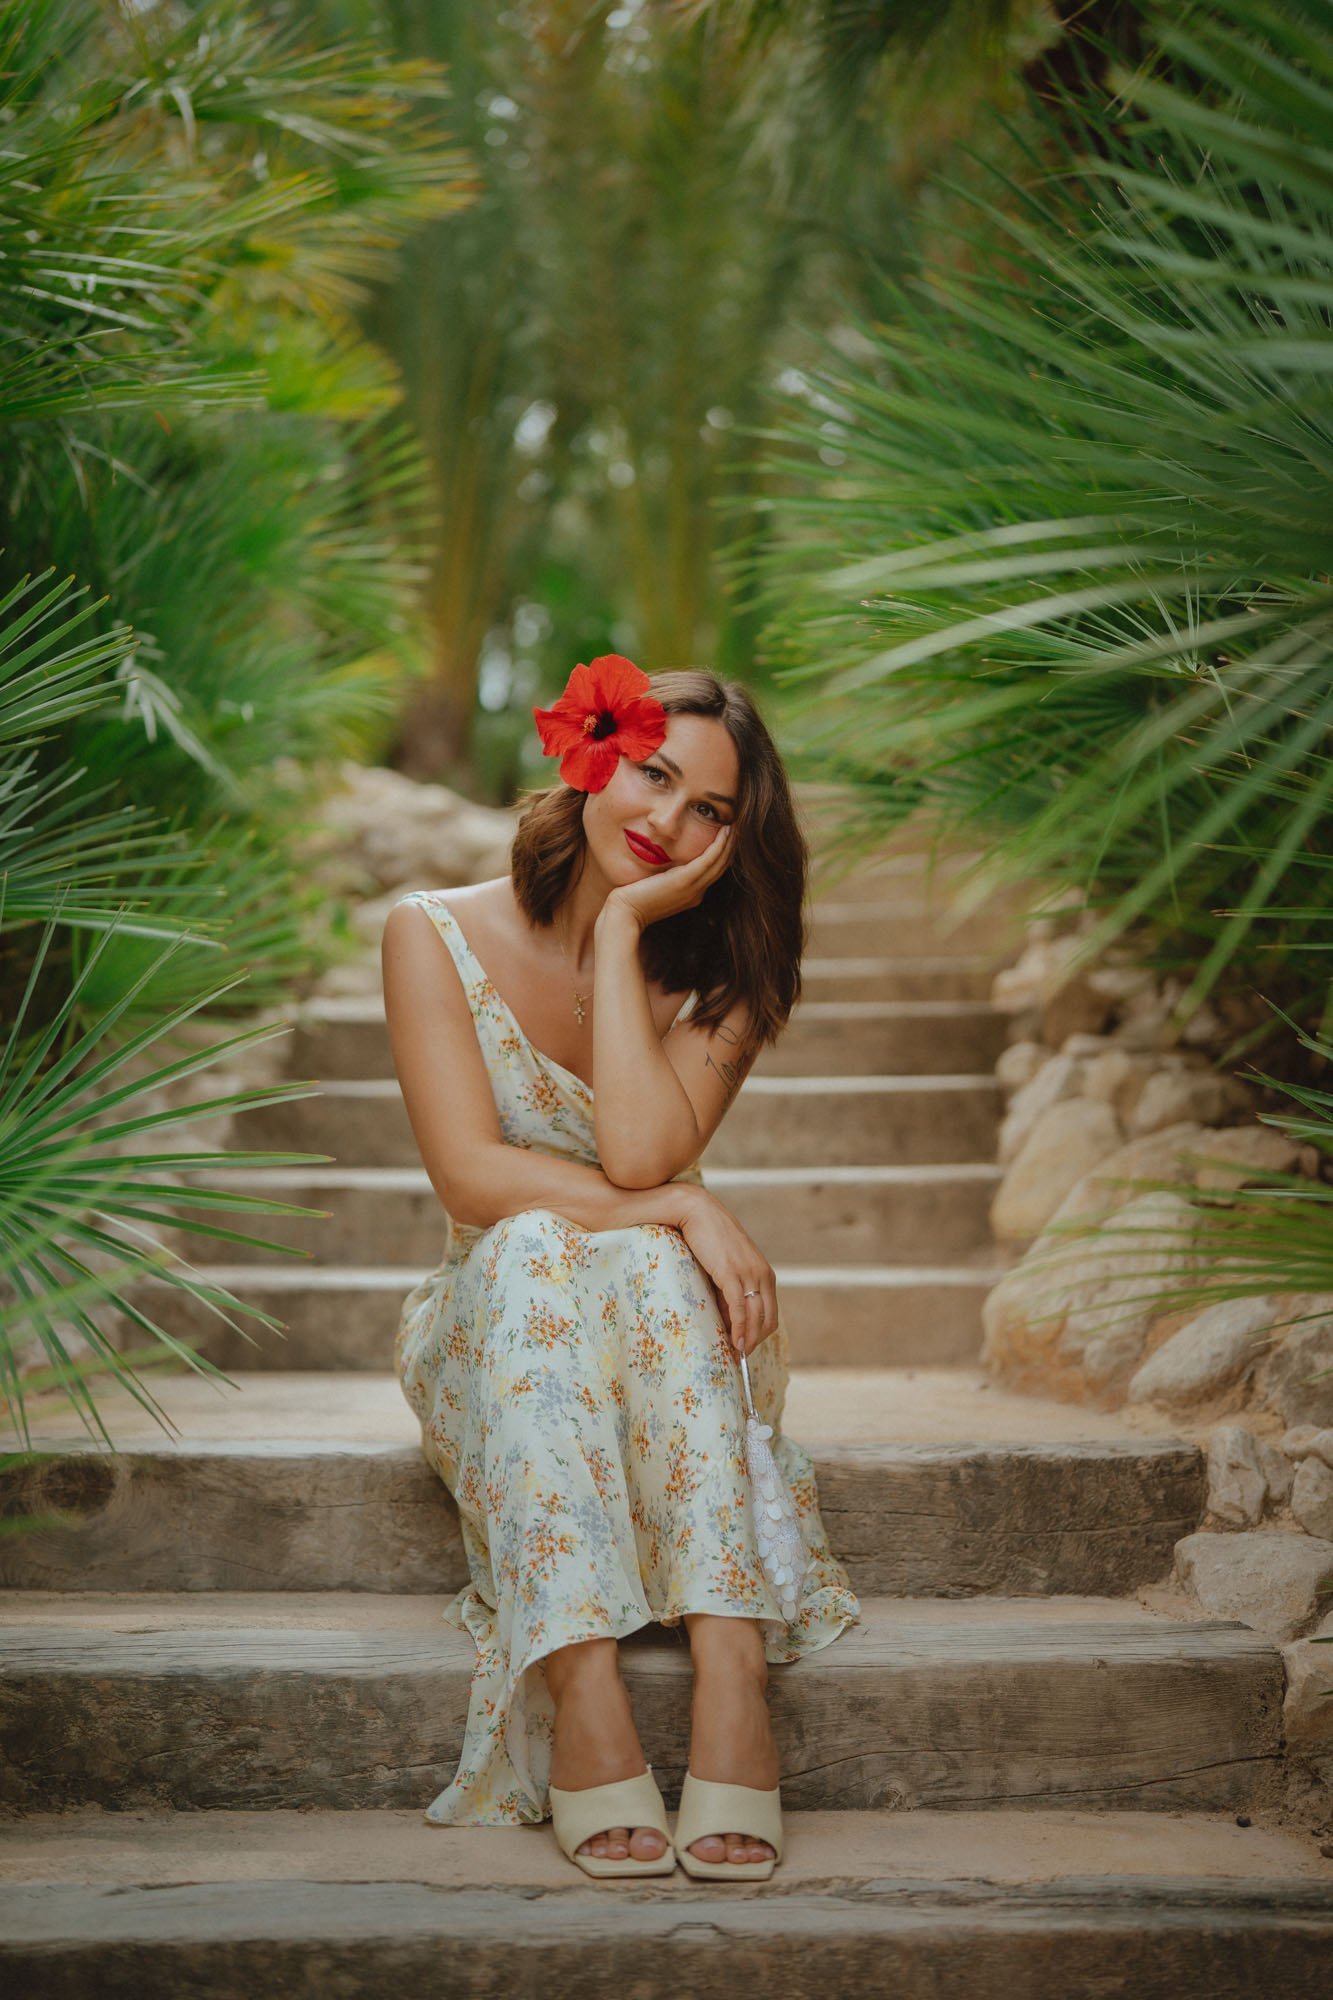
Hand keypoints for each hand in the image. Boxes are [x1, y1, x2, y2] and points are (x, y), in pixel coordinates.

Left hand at [601, 823, 732, 933]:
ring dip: (731, 842)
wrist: (625, 914)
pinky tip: (726, 830)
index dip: (724, 853)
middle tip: (741, 825)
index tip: (729, 835)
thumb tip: (666, 862)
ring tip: (738, 824)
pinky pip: (709, 859)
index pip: (714, 871)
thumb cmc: (634, 900)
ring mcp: (693, 888)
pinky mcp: (685, 881)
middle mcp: (697, 892)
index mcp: (692, 894)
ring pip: (721, 862)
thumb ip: (666, 875)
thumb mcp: (655, 885)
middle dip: (732, 846)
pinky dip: (720, 845)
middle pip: (723, 866)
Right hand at [674, 1186, 777, 1358]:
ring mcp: (748, 1273)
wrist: (697, 1211)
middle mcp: (761, 1274)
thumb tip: (730, 1320)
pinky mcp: (732, 1273)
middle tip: (741, 1356)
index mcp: (764, 1273)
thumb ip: (730, 1291)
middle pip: (767, 1319)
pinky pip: (740, 1308)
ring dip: (748, 1339)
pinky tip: (733, 1340)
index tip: (747, 1347)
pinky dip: (739, 1328)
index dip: (760, 1334)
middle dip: (756, 1341)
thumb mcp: (725, 1268)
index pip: (771, 1313)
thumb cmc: (708, 1239)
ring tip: (737, 1353)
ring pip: (756, 1317)